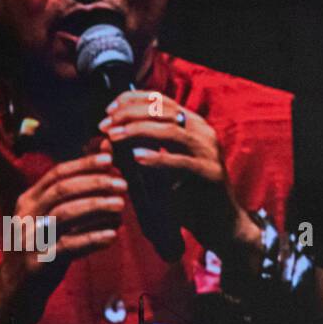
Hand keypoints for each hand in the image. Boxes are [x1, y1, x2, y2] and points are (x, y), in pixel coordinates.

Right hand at [0, 152, 126, 323]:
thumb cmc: (39, 253)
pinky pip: (67, 246)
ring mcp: (29, 239)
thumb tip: (99, 162)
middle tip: (122, 183)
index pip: (56, 174)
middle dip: (93, 183)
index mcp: (27, 201)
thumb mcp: (50, 222)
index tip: (110, 159)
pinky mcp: (37, 263)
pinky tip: (112, 237)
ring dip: (95, 207)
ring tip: (121, 206)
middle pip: (61, 190)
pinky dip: (91, 239)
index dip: (83, 164)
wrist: (11, 295)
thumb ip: (73, 198)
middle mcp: (25, 216)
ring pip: (64, 214)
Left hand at [98, 90, 245, 251]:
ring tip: (115, 136)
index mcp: (191, 124)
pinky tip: (136, 158)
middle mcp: (203, 132)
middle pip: (163, 111)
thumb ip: (135, 149)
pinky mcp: (212, 173)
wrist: (217, 222)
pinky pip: (182, 162)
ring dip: (137, 131)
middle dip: (129, 114)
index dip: (131, 101)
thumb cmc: (183, 192)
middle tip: (106, 125)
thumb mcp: (156, 165)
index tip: (108, 111)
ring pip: (171, 131)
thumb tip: (105, 139)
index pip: (160, 100)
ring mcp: (209, 152)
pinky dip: (157, 158)